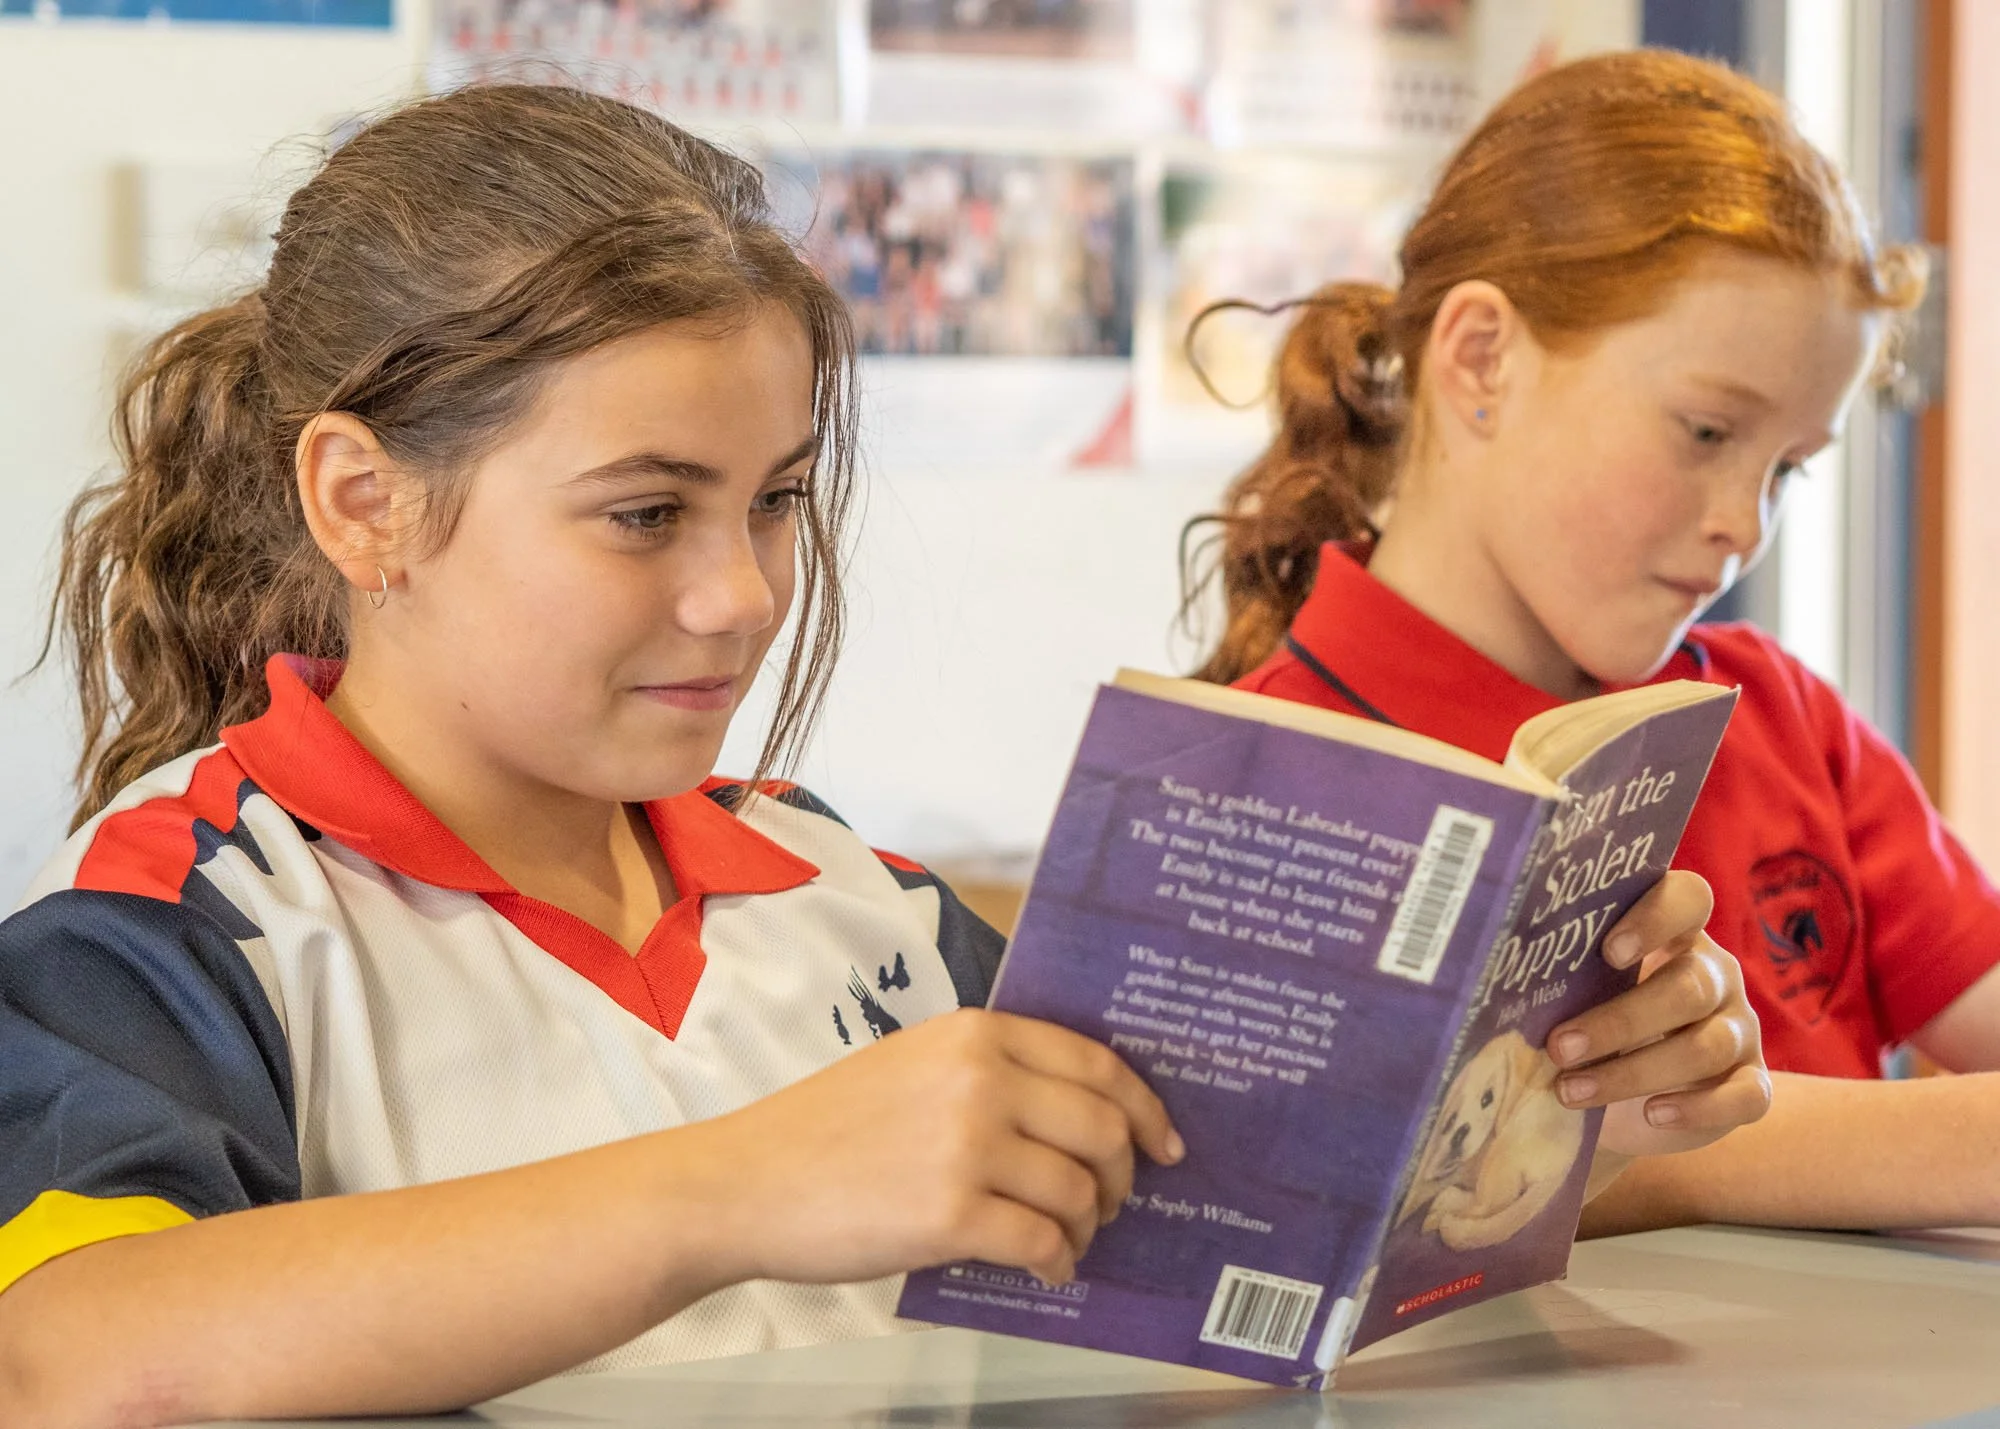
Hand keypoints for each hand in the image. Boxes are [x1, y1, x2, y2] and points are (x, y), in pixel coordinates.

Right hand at [693, 1009, 1182, 1288]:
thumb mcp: (914, 1064)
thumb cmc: (828, 1129)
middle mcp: (982, 1078)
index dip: (1144, 1107)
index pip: (1096, 1061)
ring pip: (1080, 1190)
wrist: (748, 1181)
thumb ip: (990, 1072)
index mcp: (976, 1033)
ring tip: (1068, 1240)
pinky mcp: (952, 1213)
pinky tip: (1046, 1269)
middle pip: (1103, 1126)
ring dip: (1089, 1225)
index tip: (1165, 1143)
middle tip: (1116, 1202)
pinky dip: (1059, 1263)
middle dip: (1125, 1174)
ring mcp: (968, 1145)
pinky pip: (1044, 1241)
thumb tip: (1078, 1116)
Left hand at [1545, 871, 1770, 1158]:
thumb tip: (1493, 974)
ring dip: (1634, 1072)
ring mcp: (1739, 1028)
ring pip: (1706, 1045)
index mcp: (1674, 935)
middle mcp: (1715, 975)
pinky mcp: (1752, 1083)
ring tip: (1571, 1091)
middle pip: (1689, 985)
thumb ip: (1560, 977)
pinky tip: (1652, 1115)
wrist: (1620, 1106)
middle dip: (1619, 1021)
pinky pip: (1744, 1096)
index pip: (1688, 899)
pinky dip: (1698, 1108)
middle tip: (1558, 1047)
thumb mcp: (1575, 998)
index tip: (1608, 951)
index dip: (1655, 916)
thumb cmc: (1589, 1031)